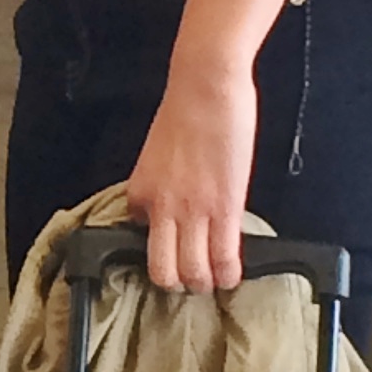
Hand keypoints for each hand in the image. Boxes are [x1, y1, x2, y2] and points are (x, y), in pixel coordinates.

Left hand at [126, 65, 256, 293]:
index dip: (161, 245)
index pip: (139, 237)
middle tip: (190, 281)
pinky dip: (228, 275)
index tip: (175, 248)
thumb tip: (168, 207)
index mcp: (139, 193)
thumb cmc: (184, 111)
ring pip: (191, 273)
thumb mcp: (156, 154)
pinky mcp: (225, 209)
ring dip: (204, 284)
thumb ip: (159, 185)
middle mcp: (159, 209)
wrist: (206, 87)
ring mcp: (192, 212)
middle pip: (161, 270)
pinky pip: (223, 257)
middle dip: (176, 284)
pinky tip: (232, 276)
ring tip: (214, 281)